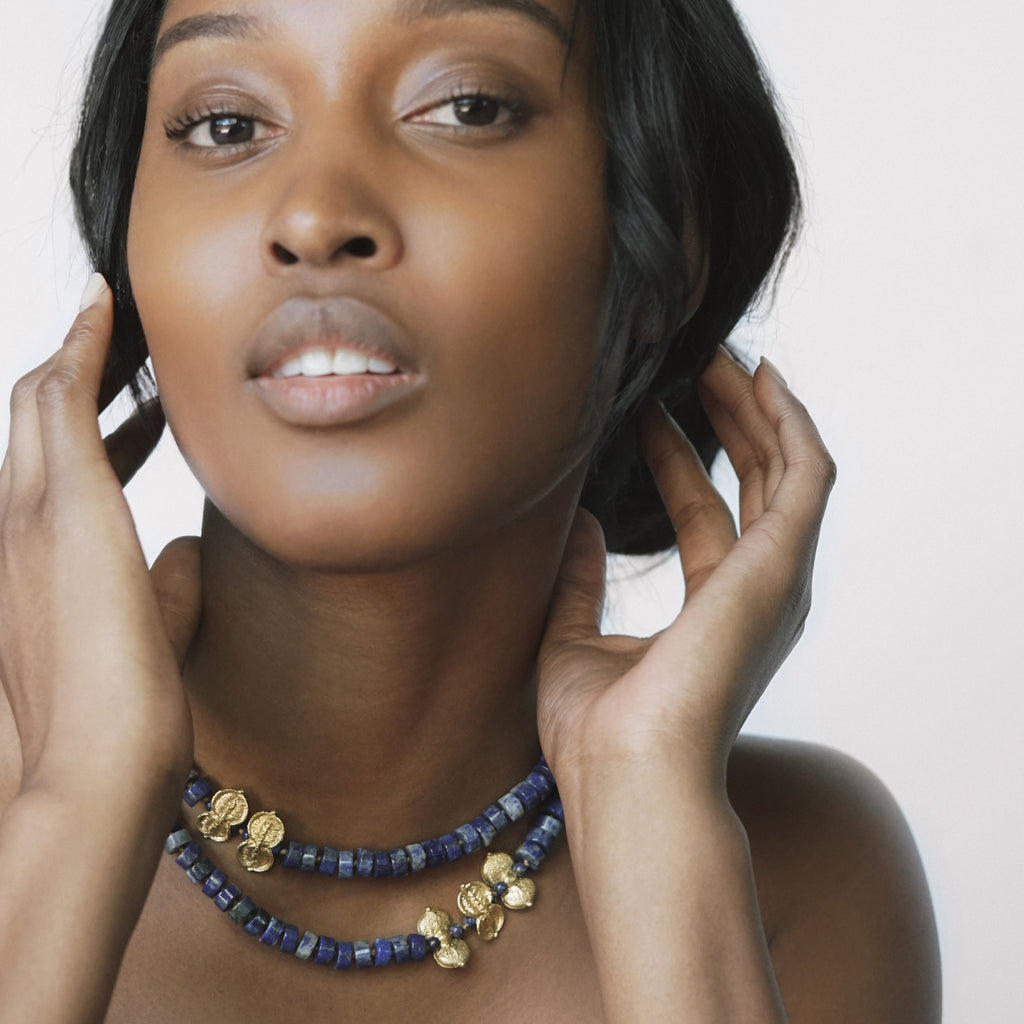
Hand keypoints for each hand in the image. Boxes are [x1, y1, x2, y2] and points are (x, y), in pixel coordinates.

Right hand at [0, 275, 200, 799]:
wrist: (104, 760)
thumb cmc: (127, 710)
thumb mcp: (150, 631)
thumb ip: (169, 587)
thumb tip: (193, 549)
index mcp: (35, 564)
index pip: (60, 477)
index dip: (100, 437)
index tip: (141, 414)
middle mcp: (16, 527)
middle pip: (36, 426)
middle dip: (76, 381)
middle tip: (123, 346)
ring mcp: (30, 509)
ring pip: (40, 402)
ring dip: (76, 356)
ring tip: (115, 315)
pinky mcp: (63, 498)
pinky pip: (65, 396)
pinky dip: (83, 346)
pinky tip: (108, 305)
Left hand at [537, 349, 835, 792]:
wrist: (626, 776)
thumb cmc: (599, 733)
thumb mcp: (573, 639)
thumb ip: (581, 582)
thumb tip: (579, 524)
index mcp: (715, 610)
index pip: (704, 516)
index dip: (677, 459)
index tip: (646, 411)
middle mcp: (757, 592)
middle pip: (753, 484)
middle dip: (727, 421)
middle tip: (696, 363)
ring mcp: (776, 579)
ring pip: (785, 470)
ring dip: (758, 410)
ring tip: (721, 355)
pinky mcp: (783, 565)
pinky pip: (807, 475)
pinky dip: (790, 423)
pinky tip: (761, 380)